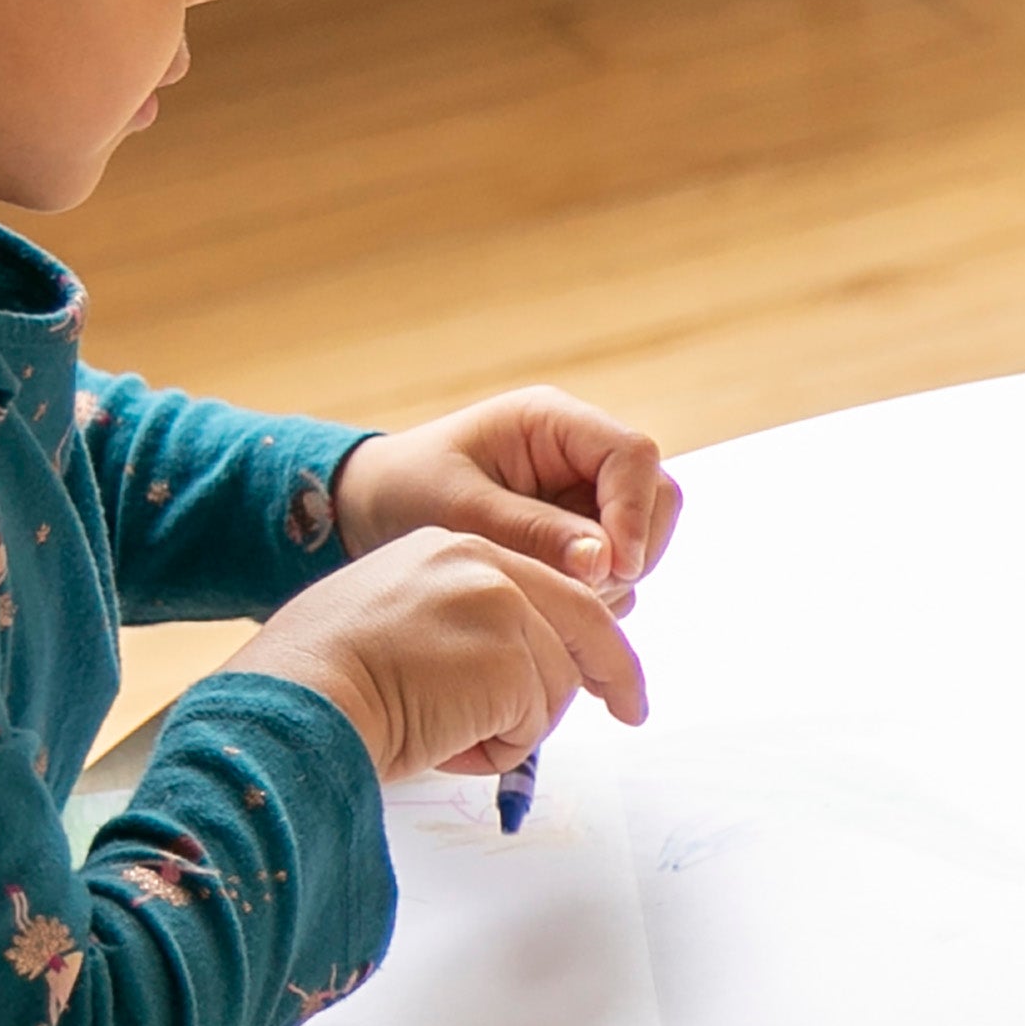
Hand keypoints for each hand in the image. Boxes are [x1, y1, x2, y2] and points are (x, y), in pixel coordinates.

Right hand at [228, 532, 647, 785]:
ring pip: (554, 685)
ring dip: (511, 727)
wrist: (293, 702)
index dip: (586, 634)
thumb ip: (464, 629)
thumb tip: (518, 676)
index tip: (614, 670)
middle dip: (614, 672)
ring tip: (441, 730)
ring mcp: (501, 605)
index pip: (549, 586)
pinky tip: (444, 740)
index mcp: (454, 548)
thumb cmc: (323, 683)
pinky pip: (532, 723)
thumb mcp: (398, 626)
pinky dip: (497, 749)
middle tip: (633, 710)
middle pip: (579, 623)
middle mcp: (484, 564)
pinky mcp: (508, 655)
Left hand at [335, 388, 679, 602]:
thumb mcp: (460, 511)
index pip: (632, 455)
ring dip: (615, 576)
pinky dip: (598, 592)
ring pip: (644, 535)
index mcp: (554, 422)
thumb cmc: (404, 491)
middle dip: (633, 549)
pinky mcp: (579, 530)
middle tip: (586, 591)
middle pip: (655, 495)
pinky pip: (617, 564)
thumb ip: (534, 532)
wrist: (369, 509)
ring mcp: (585, 492)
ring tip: (554, 598)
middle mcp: (581, 452)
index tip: (615, 569)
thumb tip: (605, 563)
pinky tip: (552, 603)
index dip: (635, 512)